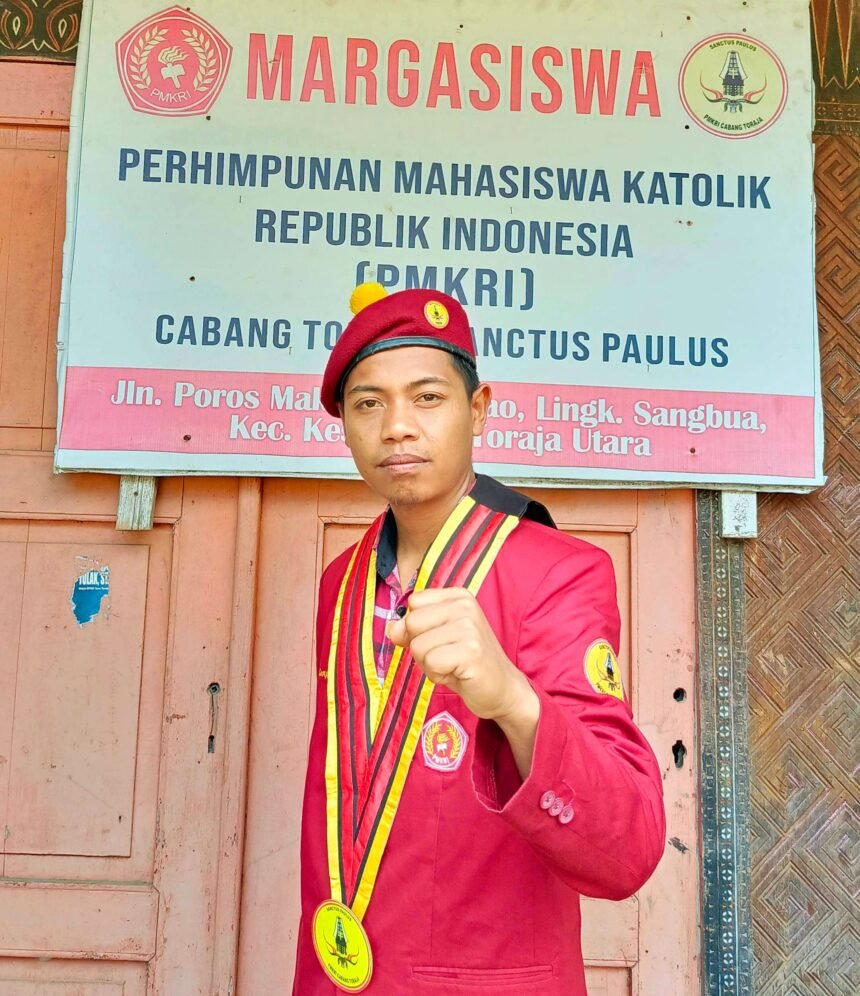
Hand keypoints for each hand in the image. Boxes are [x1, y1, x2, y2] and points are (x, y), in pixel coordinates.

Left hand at [386, 588, 533, 722]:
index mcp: (458, 596)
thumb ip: (412, 628)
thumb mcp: (437, 638)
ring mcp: (470, 627)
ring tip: (453, 666)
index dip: (417, 627)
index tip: (440, 640)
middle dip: (421, 648)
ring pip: (418, 646)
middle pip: (412, 623)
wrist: (502, 689)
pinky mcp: (471, 651)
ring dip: (429, 664)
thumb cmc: (465, 662)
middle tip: (446, 657)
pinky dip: (437, 675)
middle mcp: (465, 606)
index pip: (413, 603)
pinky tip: (457, 674)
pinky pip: (431, 663)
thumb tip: (391, 628)